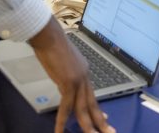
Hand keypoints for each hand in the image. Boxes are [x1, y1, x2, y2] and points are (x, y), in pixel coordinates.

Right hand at [29, 18, 114, 132]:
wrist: (49, 36)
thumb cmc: (52, 44)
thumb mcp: (63, 63)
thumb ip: (66, 75)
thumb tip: (64, 85)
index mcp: (84, 70)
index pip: (92, 94)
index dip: (97, 109)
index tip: (105, 119)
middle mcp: (84, 76)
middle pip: (92, 103)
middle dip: (100, 120)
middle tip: (109, 132)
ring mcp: (78, 80)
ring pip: (83, 108)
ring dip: (87, 125)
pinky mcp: (68, 83)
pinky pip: (66, 107)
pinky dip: (62, 121)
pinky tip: (60, 131)